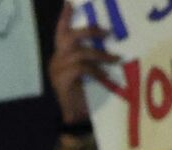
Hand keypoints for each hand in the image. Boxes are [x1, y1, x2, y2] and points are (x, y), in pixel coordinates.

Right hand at [49, 3, 118, 124]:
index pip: (61, 31)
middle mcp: (56, 59)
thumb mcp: (87, 70)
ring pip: (80, 53)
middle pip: (70, 36)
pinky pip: (82, 68)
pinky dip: (97, 70)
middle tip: (108, 32)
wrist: (75, 118)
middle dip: (90, 31)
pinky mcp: (61, 81)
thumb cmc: (83, 93)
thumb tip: (108, 39)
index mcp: (61, 54)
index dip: (65, 17)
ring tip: (115, 59)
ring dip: (100, 54)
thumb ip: (89, 56)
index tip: (69, 2)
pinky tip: (106, 76)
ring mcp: (57, 70)